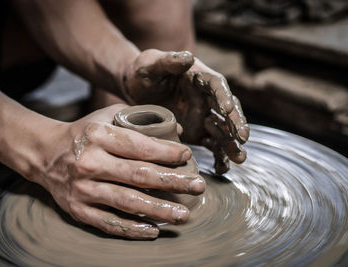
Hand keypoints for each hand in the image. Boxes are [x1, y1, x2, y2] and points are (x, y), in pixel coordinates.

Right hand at [36, 104, 205, 238]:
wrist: (44, 153)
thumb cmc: (83, 134)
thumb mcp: (106, 116)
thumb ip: (139, 118)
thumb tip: (177, 129)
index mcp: (99, 136)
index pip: (140, 146)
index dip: (167, 153)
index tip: (186, 157)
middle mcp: (90, 162)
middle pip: (139, 175)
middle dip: (173, 182)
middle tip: (198, 186)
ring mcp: (82, 188)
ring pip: (127, 201)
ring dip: (158, 209)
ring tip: (183, 214)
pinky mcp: (77, 209)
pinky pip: (108, 222)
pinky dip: (132, 229)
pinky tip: (153, 230)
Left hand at [121, 49, 249, 173]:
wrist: (134, 91)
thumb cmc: (143, 72)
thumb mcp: (150, 64)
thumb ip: (168, 61)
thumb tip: (187, 57)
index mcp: (200, 77)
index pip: (216, 85)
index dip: (223, 96)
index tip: (227, 109)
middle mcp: (206, 98)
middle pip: (227, 110)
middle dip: (236, 123)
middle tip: (243, 138)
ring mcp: (203, 117)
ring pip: (223, 130)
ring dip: (232, 143)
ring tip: (239, 158)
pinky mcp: (197, 133)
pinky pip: (212, 145)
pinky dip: (218, 157)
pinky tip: (222, 169)